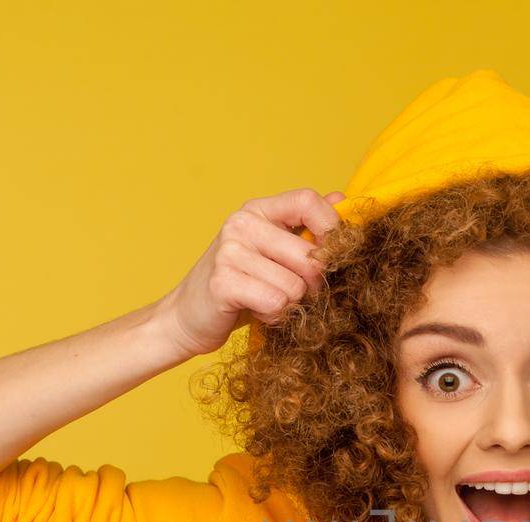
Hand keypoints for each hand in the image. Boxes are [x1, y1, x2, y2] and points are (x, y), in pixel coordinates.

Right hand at [158, 187, 345, 357]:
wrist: (188, 317)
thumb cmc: (241, 285)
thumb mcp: (274, 252)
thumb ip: (306, 226)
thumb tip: (341, 197)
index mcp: (258, 210)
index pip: (308, 200)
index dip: (332, 229)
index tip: (333, 255)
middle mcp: (242, 224)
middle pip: (310, 256)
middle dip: (312, 285)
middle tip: (292, 292)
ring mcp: (230, 251)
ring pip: (296, 286)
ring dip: (289, 304)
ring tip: (266, 300)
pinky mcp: (223, 282)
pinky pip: (277, 302)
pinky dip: (274, 316)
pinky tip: (255, 310)